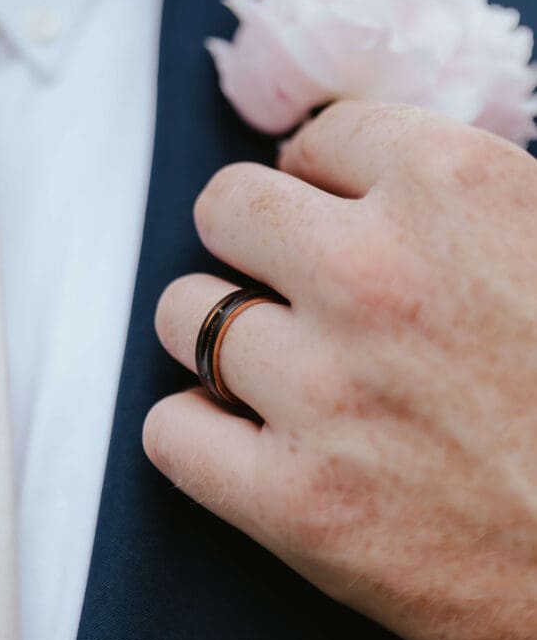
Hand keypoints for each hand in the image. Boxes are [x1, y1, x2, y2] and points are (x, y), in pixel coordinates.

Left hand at [143, 100, 536, 639]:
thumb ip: (468, 193)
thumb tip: (367, 172)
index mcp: (457, 188)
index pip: (319, 136)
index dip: (324, 180)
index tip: (334, 215)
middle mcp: (375, 275)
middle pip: (226, 208)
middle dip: (253, 240)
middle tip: (289, 285)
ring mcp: (325, 390)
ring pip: (185, 315)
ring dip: (218, 334)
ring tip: (271, 370)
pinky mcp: (297, 503)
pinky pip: (170, 432)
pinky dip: (197, 432)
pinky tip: (244, 442)